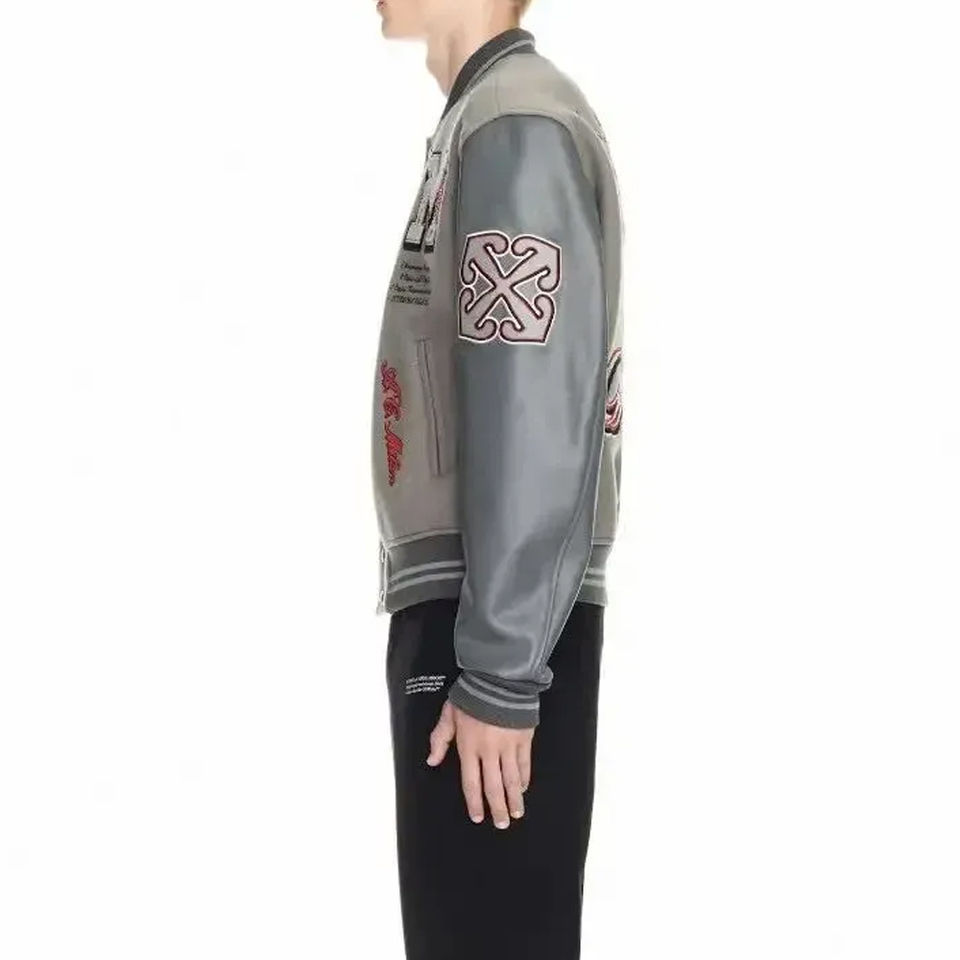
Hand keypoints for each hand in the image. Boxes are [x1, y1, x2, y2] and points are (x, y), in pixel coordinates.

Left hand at [426, 700, 533, 828]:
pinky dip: (524, 778)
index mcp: (469, 746)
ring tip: (516, 813)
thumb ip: (440, 738)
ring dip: (514, 799)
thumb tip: (432, 760)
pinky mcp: (524, 738)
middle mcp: (489, 750)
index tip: (478, 816)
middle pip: (493, 786)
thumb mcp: (449, 714)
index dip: (474, 802)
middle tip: (501, 823)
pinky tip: (523, 787)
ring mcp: (508, 745)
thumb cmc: (471, 694)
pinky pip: (524, 764)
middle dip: (497, 807)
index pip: (471, 782)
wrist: (497, 678)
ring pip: (511, 779)